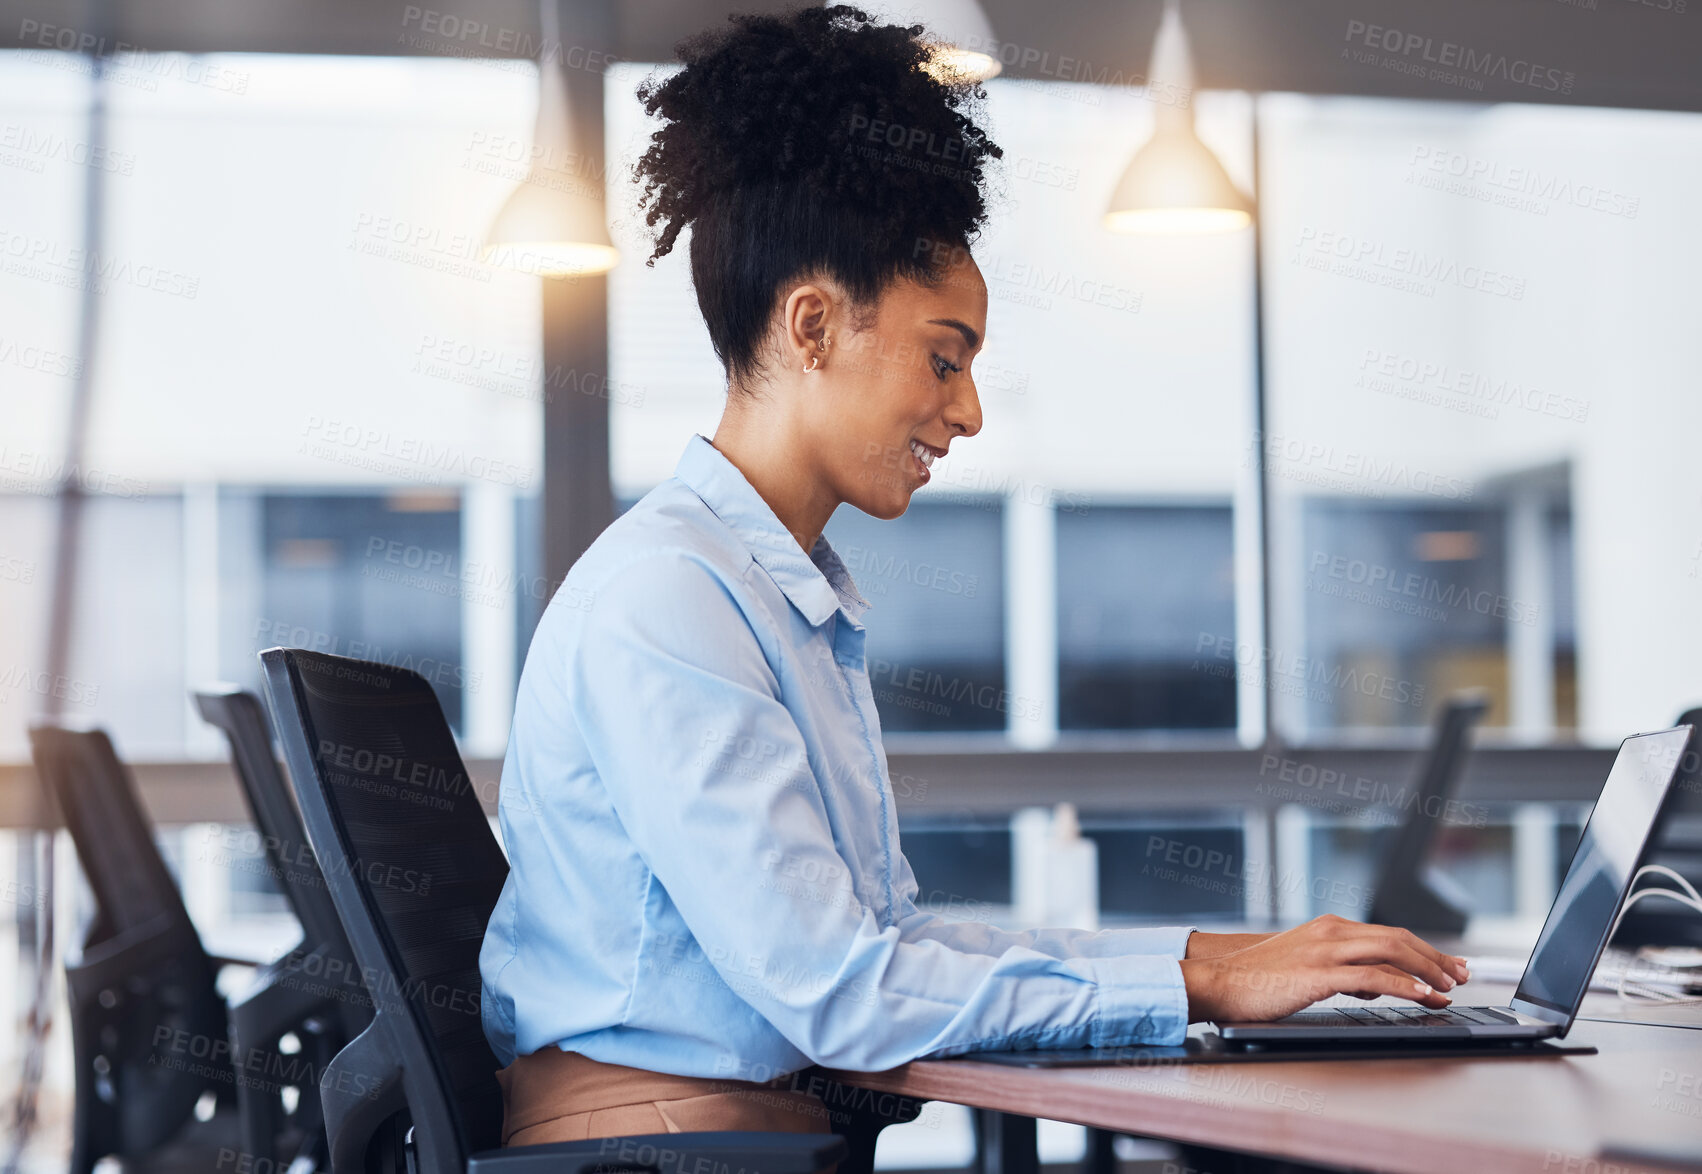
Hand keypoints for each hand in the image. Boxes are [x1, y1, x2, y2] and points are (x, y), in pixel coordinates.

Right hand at [1179, 914, 1471, 1022]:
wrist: (1218, 982)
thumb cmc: (1255, 980)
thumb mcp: (1303, 966)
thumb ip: (1339, 969)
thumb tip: (1372, 985)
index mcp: (1328, 927)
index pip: (1389, 933)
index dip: (1425, 950)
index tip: (1448, 966)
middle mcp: (1331, 932)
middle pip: (1399, 938)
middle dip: (1436, 958)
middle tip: (1462, 976)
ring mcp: (1325, 951)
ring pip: (1392, 952)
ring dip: (1428, 970)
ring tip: (1449, 989)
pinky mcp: (1319, 974)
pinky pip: (1373, 977)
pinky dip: (1404, 985)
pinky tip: (1423, 996)